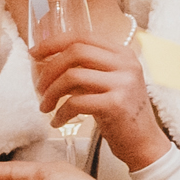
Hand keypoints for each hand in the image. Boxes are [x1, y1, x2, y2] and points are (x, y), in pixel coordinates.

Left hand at [31, 31, 167, 169]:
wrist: (144, 143)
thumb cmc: (121, 115)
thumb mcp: (106, 84)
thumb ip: (85, 69)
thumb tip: (47, 61)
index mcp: (123, 54)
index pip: (83, 37)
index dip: (54, 42)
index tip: (35, 53)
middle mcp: (126, 64)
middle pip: (76, 51)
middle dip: (50, 68)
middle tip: (39, 87)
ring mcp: (123, 83)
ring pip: (72, 75)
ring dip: (51, 92)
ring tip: (45, 106)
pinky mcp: (116, 104)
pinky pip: (76, 102)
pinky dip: (60, 113)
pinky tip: (57, 122)